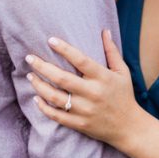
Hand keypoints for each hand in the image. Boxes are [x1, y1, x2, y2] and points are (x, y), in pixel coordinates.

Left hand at [26, 31, 145, 150]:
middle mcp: (93, 93)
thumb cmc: (124, 96)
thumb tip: (104, 30)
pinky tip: (36, 98)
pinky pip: (56, 116)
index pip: (81, 60)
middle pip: (62, 78)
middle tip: (29, 58)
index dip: (64, 49)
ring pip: (55, 97)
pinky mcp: (79, 124)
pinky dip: (43, 107)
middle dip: (42, 67)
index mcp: (103, 78)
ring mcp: (85, 110)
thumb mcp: (122, 72)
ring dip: (39, 85)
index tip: (50, 40)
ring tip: (30, 76)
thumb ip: (111, 51)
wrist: (129, 127)